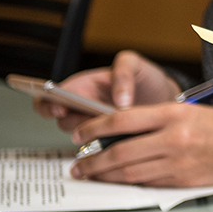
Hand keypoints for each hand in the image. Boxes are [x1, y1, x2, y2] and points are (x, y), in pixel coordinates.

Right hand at [32, 51, 180, 131]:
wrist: (165, 96)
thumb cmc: (145, 78)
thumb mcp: (135, 64)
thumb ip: (123, 72)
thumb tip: (119, 100)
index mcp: (82, 88)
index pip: (49, 98)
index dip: (47, 105)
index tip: (59, 109)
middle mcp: (83, 109)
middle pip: (63, 122)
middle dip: (75, 123)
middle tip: (91, 121)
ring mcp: (96, 126)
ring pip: (81, 136)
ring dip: (94, 133)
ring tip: (116, 124)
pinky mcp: (110, 139)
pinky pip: (99, 148)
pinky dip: (107, 145)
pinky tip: (122, 137)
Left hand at [68, 104, 212, 187]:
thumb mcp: (196, 112)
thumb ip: (161, 120)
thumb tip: (124, 132)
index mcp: (176, 113)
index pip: (122, 120)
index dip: (94, 127)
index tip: (79, 133)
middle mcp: (175, 137)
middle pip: (120, 151)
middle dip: (93, 161)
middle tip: (78, 164)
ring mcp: (179, 162)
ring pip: (129, 172)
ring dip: (106, 176)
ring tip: (92, 175)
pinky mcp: (185, 181)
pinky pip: (149, 184)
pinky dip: (130, 184)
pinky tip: (120, 182)